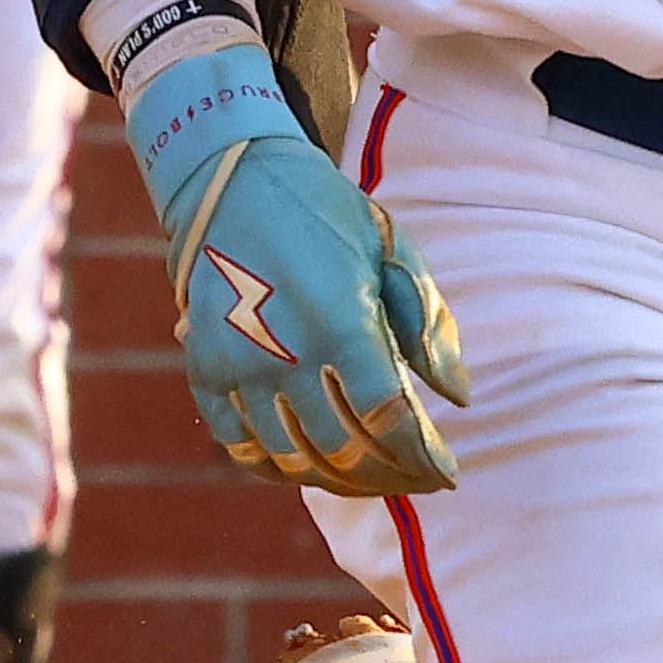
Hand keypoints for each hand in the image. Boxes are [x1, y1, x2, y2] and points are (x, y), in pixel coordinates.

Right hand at [118, 32, 466, 498]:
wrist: (235, 181)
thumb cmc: (327, 215)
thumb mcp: (393, 250)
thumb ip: (428, 323)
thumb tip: (458, 397)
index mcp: (341, 322)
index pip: (389, 420)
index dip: (423, 457)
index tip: (447, 473)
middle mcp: (286, 353)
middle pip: (344, 451)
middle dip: (391, 476)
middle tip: (416, 480)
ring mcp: (239, 366)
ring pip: (292, 459)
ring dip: (338, 481)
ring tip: (370, 478)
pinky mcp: (204, 369)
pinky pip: (239, 446)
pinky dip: (276, 469)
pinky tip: (308, 468)